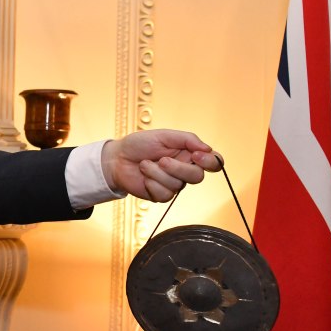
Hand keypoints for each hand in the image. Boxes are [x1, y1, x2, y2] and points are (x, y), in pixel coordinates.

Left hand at [101, 129, 223, 201]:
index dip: (210, 162)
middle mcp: (184, 170)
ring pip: (178, 185)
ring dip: (158, 174)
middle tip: (162, 160)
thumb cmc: (140, 145)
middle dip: (179, 168)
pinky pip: (165, 195)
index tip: (196, 155)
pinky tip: (144, 177)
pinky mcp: (161, 195)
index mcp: (189, 154)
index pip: (213, 163)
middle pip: (197, 177)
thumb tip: (208, 148)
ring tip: (145, 165)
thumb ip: (187, 139)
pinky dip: (152, 184)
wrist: (117, 158)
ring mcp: (173, 184)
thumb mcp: (164, 135)